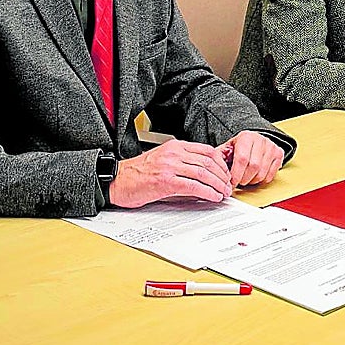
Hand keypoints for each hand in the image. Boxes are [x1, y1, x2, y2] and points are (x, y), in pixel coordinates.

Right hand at [108, 139, 232, 207]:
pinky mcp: (165, 181)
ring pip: (203, 173)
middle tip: (228, 186)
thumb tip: (205, 179)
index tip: (226, 174)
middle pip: (208, 162)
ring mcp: (169, 166)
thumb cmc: (137, 174)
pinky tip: (212, 197)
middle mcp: (174, 153)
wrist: (116, 181)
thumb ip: (183, 166)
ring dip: (217, 185)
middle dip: (222, 176)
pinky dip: (207, 192)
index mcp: (175, 146)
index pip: (207, 151)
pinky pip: (193, 186)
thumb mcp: (163, 161)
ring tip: (223, 193)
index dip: (221, 163)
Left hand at [219, 131, 284, 187]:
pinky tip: (255, 176)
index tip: (230, 183)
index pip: (242, 159)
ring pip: (262, 173)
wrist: (254, 140)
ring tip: (246, 178)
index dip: (235, 174)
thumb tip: (213, 171)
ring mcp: (271, 147)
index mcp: (246, 137)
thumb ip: (219, 159)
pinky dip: (262, 180)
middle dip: (243, 179)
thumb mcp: (227, 149)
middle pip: (253, 167)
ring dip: (252, 181)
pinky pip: (270, 176)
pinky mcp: (279, 154)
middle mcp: (260, 140)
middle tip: (238, 181)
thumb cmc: (239, 147)